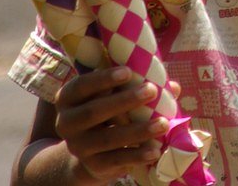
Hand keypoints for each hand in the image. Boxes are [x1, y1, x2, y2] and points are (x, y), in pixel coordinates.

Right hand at [52, 68, 179, 184]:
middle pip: (94, 111)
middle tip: (151, 90)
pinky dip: (137, 155)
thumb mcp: (113, 97)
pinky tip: (155, 150)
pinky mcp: (93, 165)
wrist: (91, 153)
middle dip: (124, 100)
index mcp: (68, 98)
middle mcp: (66, 123)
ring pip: (109, 138)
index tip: (128, 72)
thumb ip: (135, 86)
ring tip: (163, 124)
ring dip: (138, 130)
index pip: (81, 85)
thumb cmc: (108, 112)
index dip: (103, 79)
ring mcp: (78, 146)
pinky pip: (117, 160)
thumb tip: (172, 87)